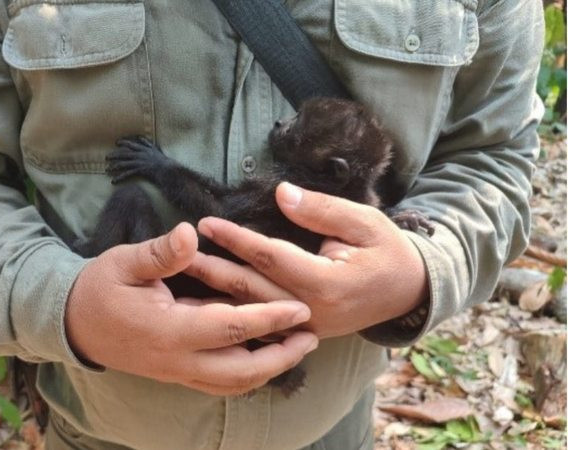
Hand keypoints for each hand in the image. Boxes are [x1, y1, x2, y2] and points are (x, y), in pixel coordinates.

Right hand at [65, 222, 318, 395]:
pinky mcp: (175, 375)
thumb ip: (161, 252)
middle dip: (281, 356)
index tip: (301, 307)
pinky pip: (218, 385)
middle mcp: (177, 360)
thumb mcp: (124, 261)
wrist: (74, 324)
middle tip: (311, 336)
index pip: (230, 328)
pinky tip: (263, 358)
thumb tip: (191, 233)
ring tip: (296, 349)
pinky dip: (246, 376)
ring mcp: (176, 372)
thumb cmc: (100, 288)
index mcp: (168, 330)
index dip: (269, 318)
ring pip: (232, 384)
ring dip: (268, 370)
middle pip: (241, 371)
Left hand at [184, 182, 428, 338]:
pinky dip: (232, 312)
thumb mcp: (364, 222)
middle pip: (249, 290)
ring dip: (213, 293)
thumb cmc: (388, 252)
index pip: (269, 257)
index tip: (206, 222)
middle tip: (176, 253)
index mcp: (325, 284)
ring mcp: (304, 328)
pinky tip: (206, 302)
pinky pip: (260, 324)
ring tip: (182, 275)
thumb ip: (321, 210)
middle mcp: (309, 312)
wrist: (408, 293)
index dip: (235, 239)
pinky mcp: (301, 333)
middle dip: (211, 269)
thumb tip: (281, 193)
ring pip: (250, 310)